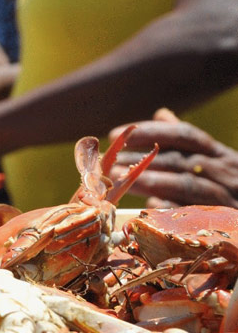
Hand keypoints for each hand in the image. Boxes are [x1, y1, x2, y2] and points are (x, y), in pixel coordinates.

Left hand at [109, 109, 237, 207]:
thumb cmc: (233, 182)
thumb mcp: (217, 157)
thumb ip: (188, 139)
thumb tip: (161, 114)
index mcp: (218, 152)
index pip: (182, 134)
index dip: (149, 131)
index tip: (115, 133)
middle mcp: (222, 170)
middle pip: (177, 160)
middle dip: (139, 159)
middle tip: (107, 161)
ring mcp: (225, 194)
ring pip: (185, 184)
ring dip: (150, 181)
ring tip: (119, 179)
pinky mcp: (224, 218)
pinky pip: (193, 213)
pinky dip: (171, 208)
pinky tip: (148, 205)